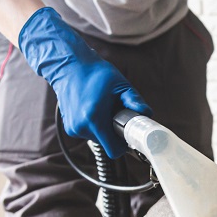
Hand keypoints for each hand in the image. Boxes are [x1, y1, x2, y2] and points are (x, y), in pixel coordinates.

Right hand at [19, 7, 151, 157]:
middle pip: (107, 144)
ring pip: (98, 139)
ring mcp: (73, 129)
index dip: (124, 144)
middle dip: (114, 132)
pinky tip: (93, 109)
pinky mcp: (70, 128)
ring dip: (104, 128)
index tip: (128, 134)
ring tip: (103, 109)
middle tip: (115, 114)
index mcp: (94, 119)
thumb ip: (135, 101)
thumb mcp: (120, 85)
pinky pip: (89, 133)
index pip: (114, 150)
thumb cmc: (95, 74)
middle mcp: (81, 127)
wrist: (69, 66)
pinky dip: (94, 126)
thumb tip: (147, 114)